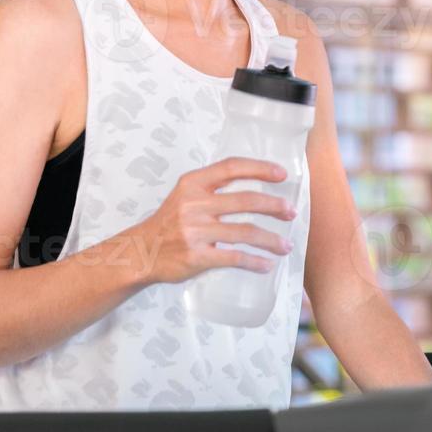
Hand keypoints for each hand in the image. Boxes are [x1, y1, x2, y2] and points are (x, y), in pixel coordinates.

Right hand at [123, 157, 296, 284]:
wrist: (140, 252)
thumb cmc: (169, 222)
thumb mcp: (185, 194)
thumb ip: (213, 187)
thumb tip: (256, 184)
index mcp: (193, 183)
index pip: (232, 167)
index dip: (260, 168)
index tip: (282, 174)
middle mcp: (194, 204)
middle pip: (246, 200)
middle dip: (274, 206)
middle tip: (291, 212)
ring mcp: (195, 231)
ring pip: (245, 232)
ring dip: (271, 239)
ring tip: (286, 246)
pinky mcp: (196, 256)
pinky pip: (234, 258)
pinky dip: (255, 262)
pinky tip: (267, 265)